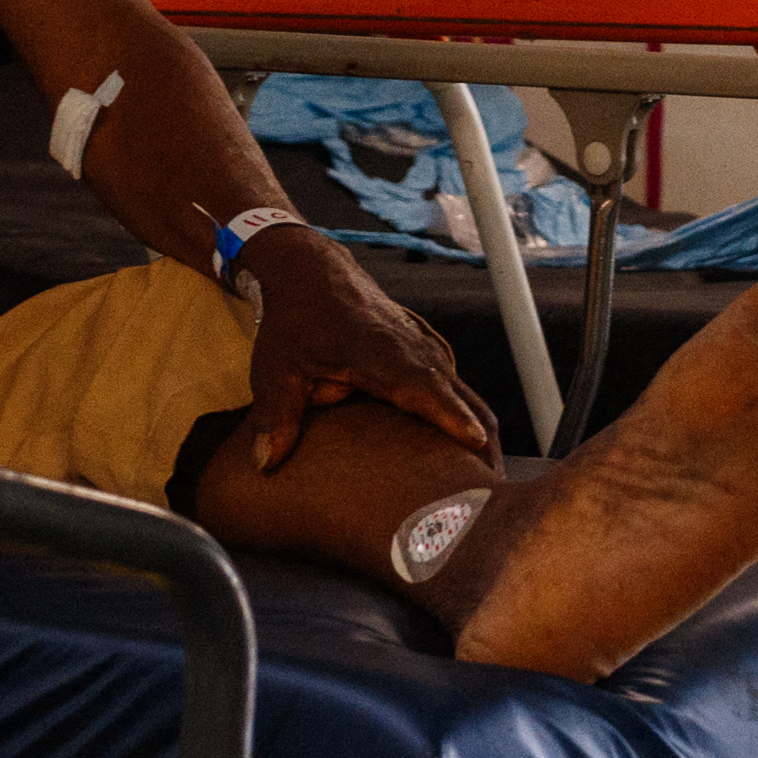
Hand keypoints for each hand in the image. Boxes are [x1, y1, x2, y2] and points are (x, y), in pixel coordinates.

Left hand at [236, 226, 499, 471]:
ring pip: (463, 389)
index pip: (421, 385)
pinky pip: (454, 383)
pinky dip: (467, 411)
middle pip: (458, 393)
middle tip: (493, 487)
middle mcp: (410, 347)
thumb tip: (264, 465)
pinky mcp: (425, 349)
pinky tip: (472, 443)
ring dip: (480, 427)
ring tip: (490, 474)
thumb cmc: (292, 321)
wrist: (310, 270)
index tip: (475, 441)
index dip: (448, 414)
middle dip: (481, 437)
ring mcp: (423, 345)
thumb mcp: (276, 369)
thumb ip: (276, 417)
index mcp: (377, 351)